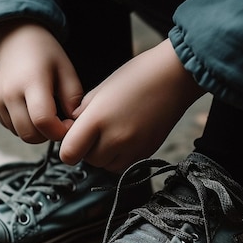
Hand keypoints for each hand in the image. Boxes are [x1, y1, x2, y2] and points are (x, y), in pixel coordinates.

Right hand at [0, 21, 82, 142]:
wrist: (16, 38)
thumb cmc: (46, 54)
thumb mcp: (66, 69)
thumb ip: (73, 98)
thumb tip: (72, 123)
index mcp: (31, 82)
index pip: (43, 121)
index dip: (60, 130)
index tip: (69, 123)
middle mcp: (10, 93)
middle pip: (30, 134)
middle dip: (49, 135)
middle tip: (60, 122)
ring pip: (20, 134)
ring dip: (37, 132)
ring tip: (48, 114)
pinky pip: (12, 128)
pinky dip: (25, 127)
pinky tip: (33, 111)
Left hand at [60, 39, 204, 171]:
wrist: (174, 76)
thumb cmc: (137, 76)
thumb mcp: (100, 89)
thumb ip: (82, 113)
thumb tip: (72, 129)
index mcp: (98, 119)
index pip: (69, 153)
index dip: (68, 148)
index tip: (73, 137)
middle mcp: (115, 138)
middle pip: (88, 160)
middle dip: (87, 149)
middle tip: (96, 130)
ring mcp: (133, 148)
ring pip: (106, 166)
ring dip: (104, 155)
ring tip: (113, 132)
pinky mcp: (147, 152)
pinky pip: (125, 166)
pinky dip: (120, 156)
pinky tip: (126, 136)